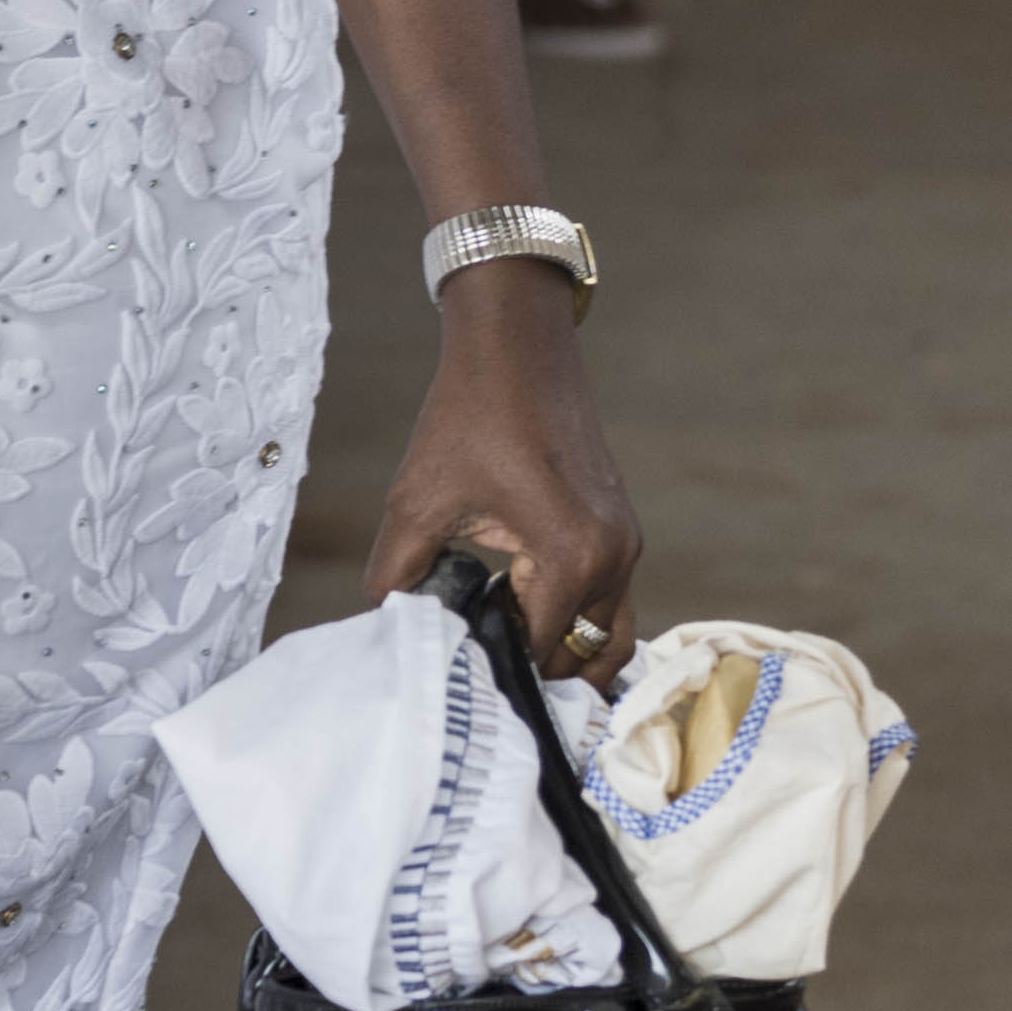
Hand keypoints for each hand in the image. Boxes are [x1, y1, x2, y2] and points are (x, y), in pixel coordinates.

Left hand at [359, 269, 639, 673]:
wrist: (516, 346)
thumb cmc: (467, 415)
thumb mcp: (417, 501)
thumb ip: (396, 576)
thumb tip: (385, 627)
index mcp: (571, 557)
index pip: (538, 653)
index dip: (491, 663)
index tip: (452, 660)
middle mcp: (614, 557)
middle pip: (580, 657)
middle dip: (530, 664)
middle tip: (474, 654)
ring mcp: (626, 544)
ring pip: (606, 636)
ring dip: (560, 648)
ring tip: (499, 635)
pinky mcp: (623, 529)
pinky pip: (609, 601)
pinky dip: (574, 618)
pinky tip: (516, 601)